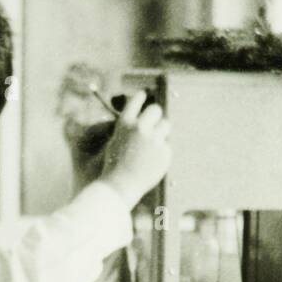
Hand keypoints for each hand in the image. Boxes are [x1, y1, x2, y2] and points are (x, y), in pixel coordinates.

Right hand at [101, 91, 170, 209]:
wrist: (120, 187)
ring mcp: (154, 140)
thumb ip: (129, 129)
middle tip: (154, 123)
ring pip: (166, 126)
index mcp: (125, 124)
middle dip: (156, 116)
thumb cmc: (115, 166)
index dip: (141, 97)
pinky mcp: (164, 152)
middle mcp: (140, 128)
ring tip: (151, 147)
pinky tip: (151, 163)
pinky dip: (161, 153)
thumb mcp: (115, 142)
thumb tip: (143, 119)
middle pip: (156, 110)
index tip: (144, 95)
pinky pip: (166, 146)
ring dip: (161, 132)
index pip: (136, 101)